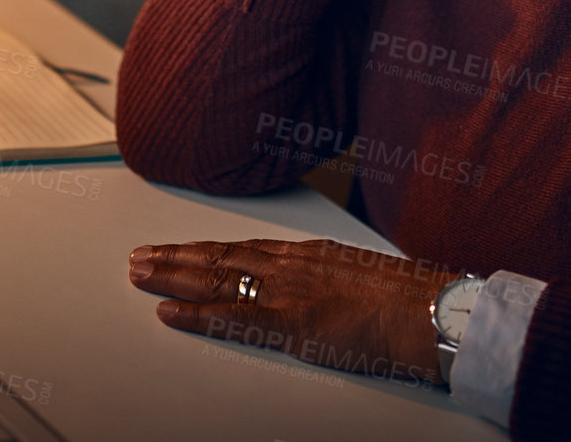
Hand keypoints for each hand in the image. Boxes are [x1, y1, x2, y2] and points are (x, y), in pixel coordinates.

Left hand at [128, 237, 455, 388]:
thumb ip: (330, 278)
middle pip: (221, 256)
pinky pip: (231, 317)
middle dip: (177, 257)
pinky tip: (169, 312)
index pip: (243, 247)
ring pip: (217, 277)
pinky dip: (196, 314)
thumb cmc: (409, 299)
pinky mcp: (290, 322)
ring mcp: (289, 290)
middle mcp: (293, 264)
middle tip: (140, 257)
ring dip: (174, 276)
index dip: (205, 248)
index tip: (177, 248)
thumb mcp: (361, 276)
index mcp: (309, 253)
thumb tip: (318, 288)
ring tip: (141, 275)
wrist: (430, 311)